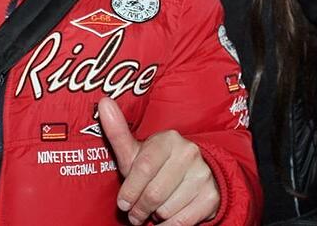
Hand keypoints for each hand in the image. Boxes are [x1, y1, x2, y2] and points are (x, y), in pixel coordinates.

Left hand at [98, 97, 218, 224]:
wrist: (194, 175)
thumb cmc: (156, 164)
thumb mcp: (136, 151)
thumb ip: (118, 131)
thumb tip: (104, 103)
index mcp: (168, 139)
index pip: (144, 167)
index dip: (130, 189)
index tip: (122, 204)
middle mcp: (189, 153)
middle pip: (154, 192)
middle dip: (139, 208)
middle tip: (134, 214)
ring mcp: (203, 174)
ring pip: (167, 208)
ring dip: (155, 215)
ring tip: (153, 210)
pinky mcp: (212, 196)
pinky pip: (182, 221)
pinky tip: (165, 219)